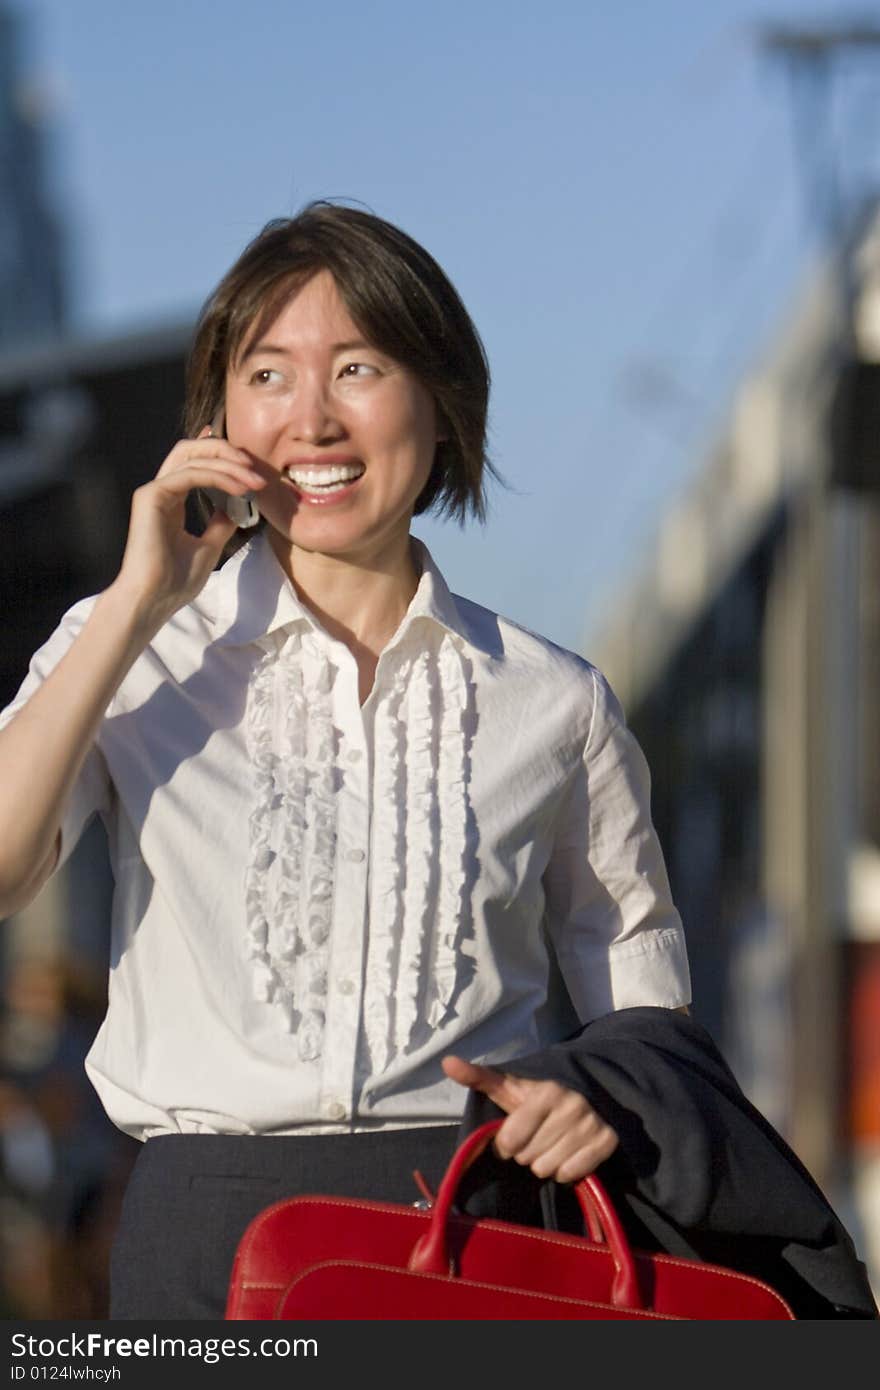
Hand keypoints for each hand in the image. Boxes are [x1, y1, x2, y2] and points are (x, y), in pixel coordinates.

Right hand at [112, 429, 264, 631]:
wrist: (154, 600)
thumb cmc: (175, 581)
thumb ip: (220, 524)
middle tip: (255, 465)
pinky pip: (191, 474)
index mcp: (171, 501)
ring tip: (255, 480)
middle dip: (226, 450)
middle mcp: (161, 491)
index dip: (225, 461)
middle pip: (192, 450)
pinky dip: (218, 476)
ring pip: (193, 457)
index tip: (255, 475)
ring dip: (228, 464)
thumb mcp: (209, 547)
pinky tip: (240, 487)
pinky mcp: (152, 496)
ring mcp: (154, 491)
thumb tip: (236, 508)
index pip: (197, 465)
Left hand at [442, 1055, 618, 1183]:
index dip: (507, 1142)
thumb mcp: (510, 1087)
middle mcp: (571, 1106)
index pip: (510, 1141)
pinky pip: (571, 1175)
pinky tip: (570, 1152)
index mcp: (545, 1092)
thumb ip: (478, 1077)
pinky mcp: (607, 1142)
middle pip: (527, 1158)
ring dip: (545, 1162)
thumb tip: (446, 1061)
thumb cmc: (538, 1098)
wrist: (587, 1096)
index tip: (516, 1132)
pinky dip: (567, 1170)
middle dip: (527, 1151)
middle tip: (538, 1136)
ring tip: (553, 1143)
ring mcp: (591, 1124)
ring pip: (548, 1169)